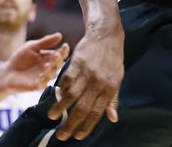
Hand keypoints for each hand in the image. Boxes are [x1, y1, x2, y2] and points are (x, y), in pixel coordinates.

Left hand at [1, 33, 69, 92]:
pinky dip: (43, 81)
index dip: (64, 50)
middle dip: (59, 60)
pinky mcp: (37, 86)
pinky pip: (43, 84)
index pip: (60, 54)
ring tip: (46, 66)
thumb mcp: (32, 47)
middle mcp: (49, 67)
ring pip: (52, 75)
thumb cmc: (20, 58)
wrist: (7, 72)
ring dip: (51, 70)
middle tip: (56, 55)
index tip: (65, 45)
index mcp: (49, 57)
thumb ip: (45, 42)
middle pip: (58, 64)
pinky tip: (41, 76)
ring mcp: (44, 77)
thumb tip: (60, 35)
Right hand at [49, 25, 123, 140]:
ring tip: (53, 118)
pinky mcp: (77, 63)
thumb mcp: (118, 79)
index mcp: (109, 88)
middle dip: (71, 124)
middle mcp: (98, 82)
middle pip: (82, 108)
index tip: (78, 136)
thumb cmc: (113, 59)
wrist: (106, 35)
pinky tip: (56, 97)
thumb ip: (113, 99)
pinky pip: (66, 80)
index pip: (97, 112)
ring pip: (71, 95)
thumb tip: (113, 119)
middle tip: (61, 135)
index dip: (87, 126)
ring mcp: (86, 72)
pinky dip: (61, 90)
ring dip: (60, 108)